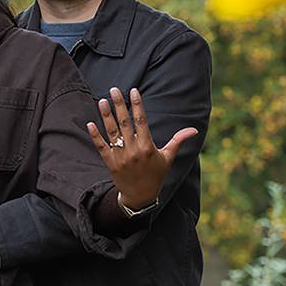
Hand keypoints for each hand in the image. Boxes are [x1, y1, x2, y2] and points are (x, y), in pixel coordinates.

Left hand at [87, 87, 197, 209]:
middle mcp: (133, 150)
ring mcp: (120, 156)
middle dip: (119, 105)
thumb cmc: (156, 174)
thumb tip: (194, 130)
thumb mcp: (168, 157)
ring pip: (112, 133)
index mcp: (147, 147)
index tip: (133, 91)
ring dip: (106, 116)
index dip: (137, 105)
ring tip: (102, 101)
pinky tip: (90, 123)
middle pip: (125, 123)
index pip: (141, 121)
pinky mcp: (110, 162)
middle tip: (114, 89)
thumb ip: (178, 140)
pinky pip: (101, 147)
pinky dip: (95, 136)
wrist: (140, 196)